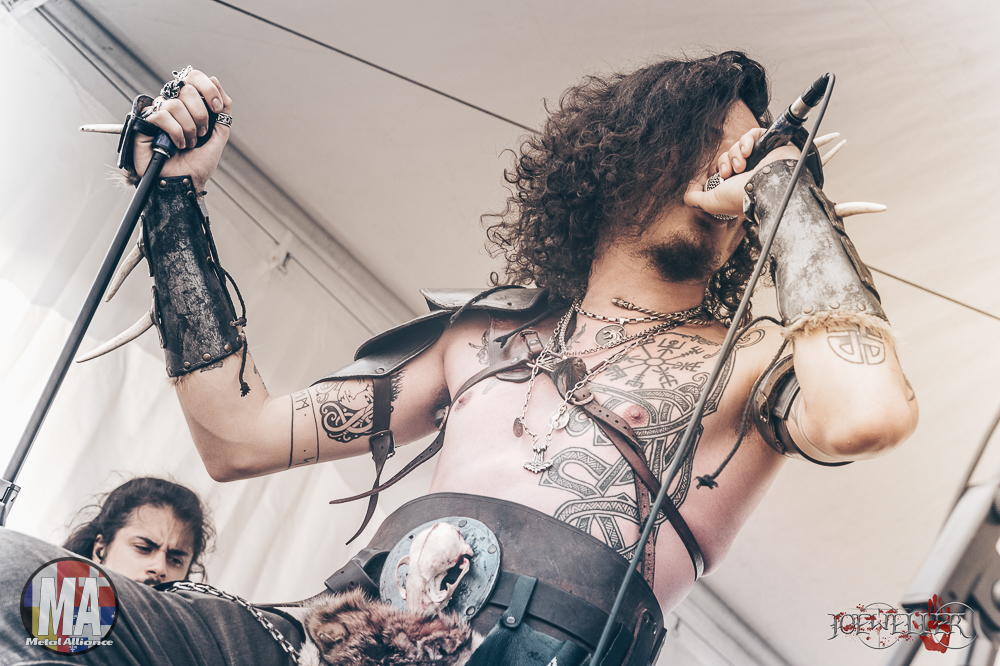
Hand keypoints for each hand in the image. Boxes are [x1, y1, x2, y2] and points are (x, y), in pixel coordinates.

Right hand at [133, 69, 232, 190]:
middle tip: (201, 133)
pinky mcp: (144, 122)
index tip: (217, 108)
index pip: (194, 78)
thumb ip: (222, 111)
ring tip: (188, 144)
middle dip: (200, 115)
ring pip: (175, 104)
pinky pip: (162, 115)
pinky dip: (175, 133)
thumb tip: (214, 80)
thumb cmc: (198, 164)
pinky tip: (175, 146)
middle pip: (187, 88)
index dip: (208, 89)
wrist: (184, 183)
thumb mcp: (218, 137)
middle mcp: (172, 104)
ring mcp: (158, 112)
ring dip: (188, 129)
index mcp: (189, 104)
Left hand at [683, 127, 798, 218]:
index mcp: (738, 182)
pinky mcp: (769, 145)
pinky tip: (748, 151)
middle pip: (729, 155)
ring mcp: (761, 158)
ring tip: (741, 165)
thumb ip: (695, 198)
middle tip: (730, 172)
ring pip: (738, 145)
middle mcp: (750, 170)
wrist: (765, 188)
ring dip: (735, 154)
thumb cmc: (741, 197)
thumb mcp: (711, 202)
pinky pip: (753, 133)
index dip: (719, 168)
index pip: (724, 166)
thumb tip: (686, 194)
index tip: (718, 175)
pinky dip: (747, 140)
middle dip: (726, 162)